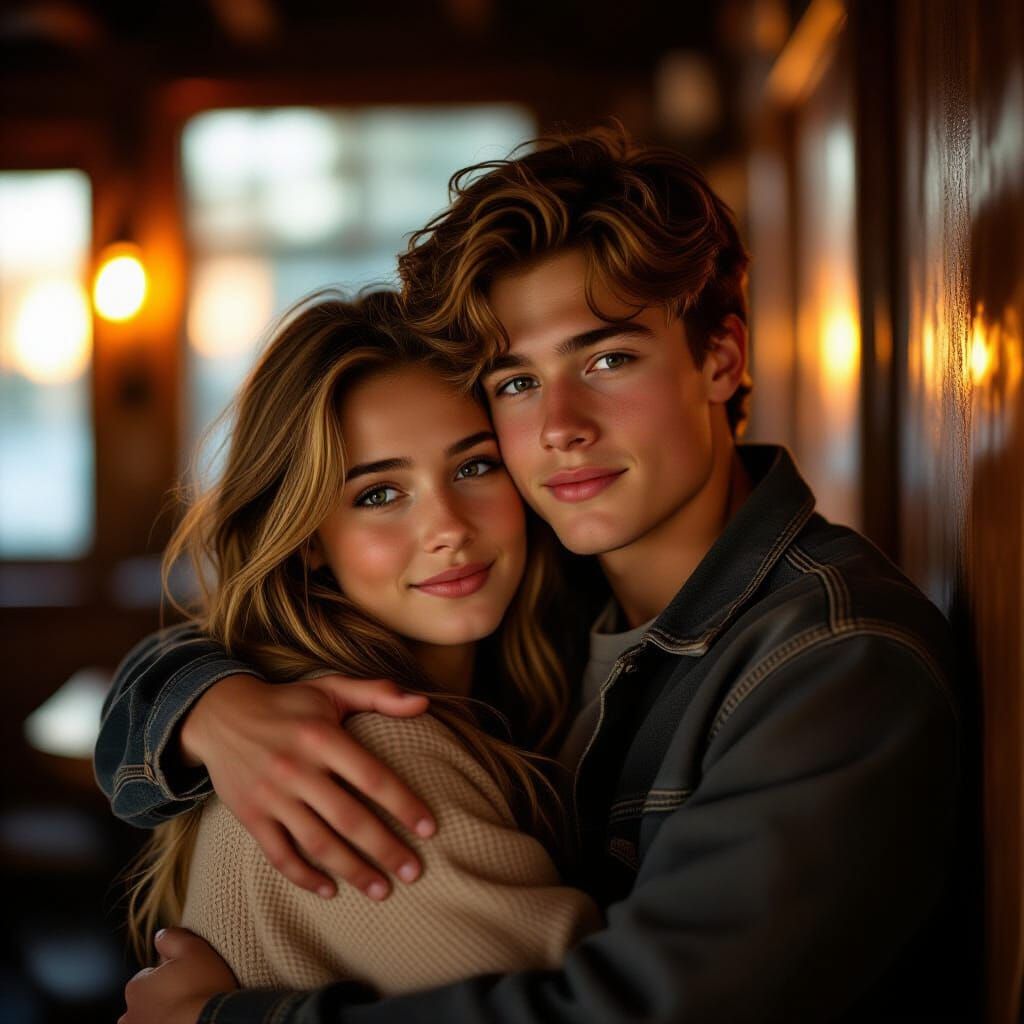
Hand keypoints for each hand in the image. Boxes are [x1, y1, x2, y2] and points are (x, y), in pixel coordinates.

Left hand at [120, 928, 236, 1023]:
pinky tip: (186, 1023)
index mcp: (136, 987)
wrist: (212, 1023)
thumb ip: (172, 938)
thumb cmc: (203, 988)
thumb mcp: (193, 949)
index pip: (150, 977)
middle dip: (163, 1000)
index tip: (188, 978)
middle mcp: (129, 1016)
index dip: (171, 975)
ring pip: (151, 1021)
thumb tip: (160, 936)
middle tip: (189, 998)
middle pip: (148, 1002)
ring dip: (164, 1018)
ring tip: (188, 1014)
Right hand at [180, 673, 435, 899]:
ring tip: (383, 891)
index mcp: (321, 736)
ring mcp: (271, 795)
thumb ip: (379, 693)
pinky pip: (280, 855)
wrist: (219, 714)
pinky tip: (331, 890)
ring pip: (318, 843)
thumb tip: (425, 702)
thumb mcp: (332, 688)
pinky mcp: (250, 816)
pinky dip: (305, 876)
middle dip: (386, 849)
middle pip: (349, 818)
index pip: (372, 777)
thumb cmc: (288, 703)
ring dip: (353, 871)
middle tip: (415, 873)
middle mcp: (297, 768)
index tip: (430, 829)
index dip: (404, 805)